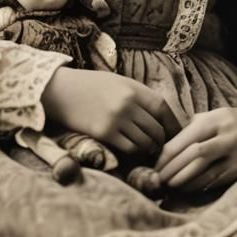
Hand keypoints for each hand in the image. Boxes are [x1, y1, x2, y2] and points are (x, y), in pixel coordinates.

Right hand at [41, 67, 180, 155]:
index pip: (163, 108)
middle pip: (156, 128)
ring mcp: (116, 119)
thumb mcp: (118, 83)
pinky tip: (134, 153)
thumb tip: (159, 115)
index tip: (175, 133)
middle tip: (161, 147)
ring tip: (149, 151)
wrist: (61, 90)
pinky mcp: (104, 133)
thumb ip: (137, 97)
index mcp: (133, 88)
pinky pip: (129, 148)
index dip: (172, 123)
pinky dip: (136, 153)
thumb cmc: (91, 86)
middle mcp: (128, 103)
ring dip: (149, 149)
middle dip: (162, 140)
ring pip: (145, 141)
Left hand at [154, 107, 236, 190]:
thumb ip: (201, 123)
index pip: (186, 137)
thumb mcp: (225, 115)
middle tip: (158, 180)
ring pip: (204, 171)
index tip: (155, 164)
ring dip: (183, 181)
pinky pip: (217, 182)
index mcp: (219, 117)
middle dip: (172, 169)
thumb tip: (174, 140)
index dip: (168, 153)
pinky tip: (188, 190)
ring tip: (169, 186)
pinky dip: (199, 187)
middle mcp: (228, 134)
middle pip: (193, 154)